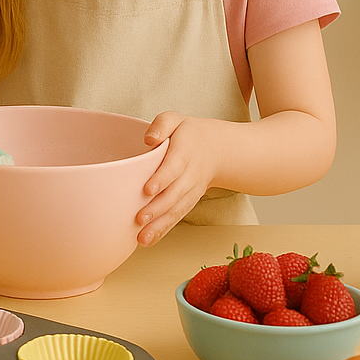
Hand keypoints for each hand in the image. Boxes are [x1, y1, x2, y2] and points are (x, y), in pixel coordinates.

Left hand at [135, 112, 221, 246]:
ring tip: (142, 238)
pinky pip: (178, 216)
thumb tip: (149, 139)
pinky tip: (149, 240)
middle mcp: (190, 174)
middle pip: (175, 193)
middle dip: (158, 209)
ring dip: (160, 225)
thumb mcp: (176, 120)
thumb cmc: (189, 133)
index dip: (162, 179)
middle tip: (139, 219)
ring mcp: (191, 190)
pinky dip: (164, 230)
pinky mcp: (189, 201)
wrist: (219, 150)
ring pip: (177, 210)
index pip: (174, 167)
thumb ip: (161, 125)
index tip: (147, 190)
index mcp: (185, 152)